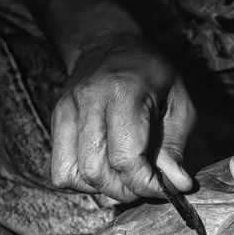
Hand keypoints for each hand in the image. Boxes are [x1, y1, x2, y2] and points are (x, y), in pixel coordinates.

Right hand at [51, 39, 195, 201]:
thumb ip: (175, 147)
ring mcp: (67, 112)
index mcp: (124, 93)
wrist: (109, 44)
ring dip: (104, 188)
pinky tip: (103, 169)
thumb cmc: (152, 75)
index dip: (145, 183)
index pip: (125, 158)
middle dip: (125, 190)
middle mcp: (89, 102)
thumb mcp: (178, 103)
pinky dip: (83, 181)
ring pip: (75, 174)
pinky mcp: (56, 122)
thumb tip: (178, 185)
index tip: (163, 188)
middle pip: (96, 171)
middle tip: (144, 185)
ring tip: (124, 178)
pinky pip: (61, 170)